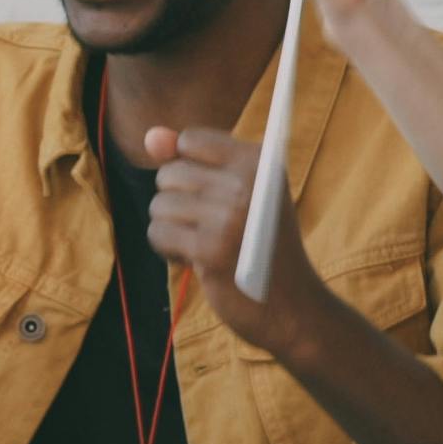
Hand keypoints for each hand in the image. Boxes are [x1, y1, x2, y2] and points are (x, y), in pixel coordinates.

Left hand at [141, 126, 328, 355]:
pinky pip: (158, 233)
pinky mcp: (211, 249)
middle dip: (177, 204)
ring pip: (159, 205)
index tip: (212, 195)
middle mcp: (247, 182)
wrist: (292, 306)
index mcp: (259, 160)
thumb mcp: (238, 194)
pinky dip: (170, 250)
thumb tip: (150, 137)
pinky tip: (199, 261)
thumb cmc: (259, 246)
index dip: (187, 171)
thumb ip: (190, 161)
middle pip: (169, 173)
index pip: (189, 140)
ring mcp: (230, 216)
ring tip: (207, 245)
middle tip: (213, 228)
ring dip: (173, 230)